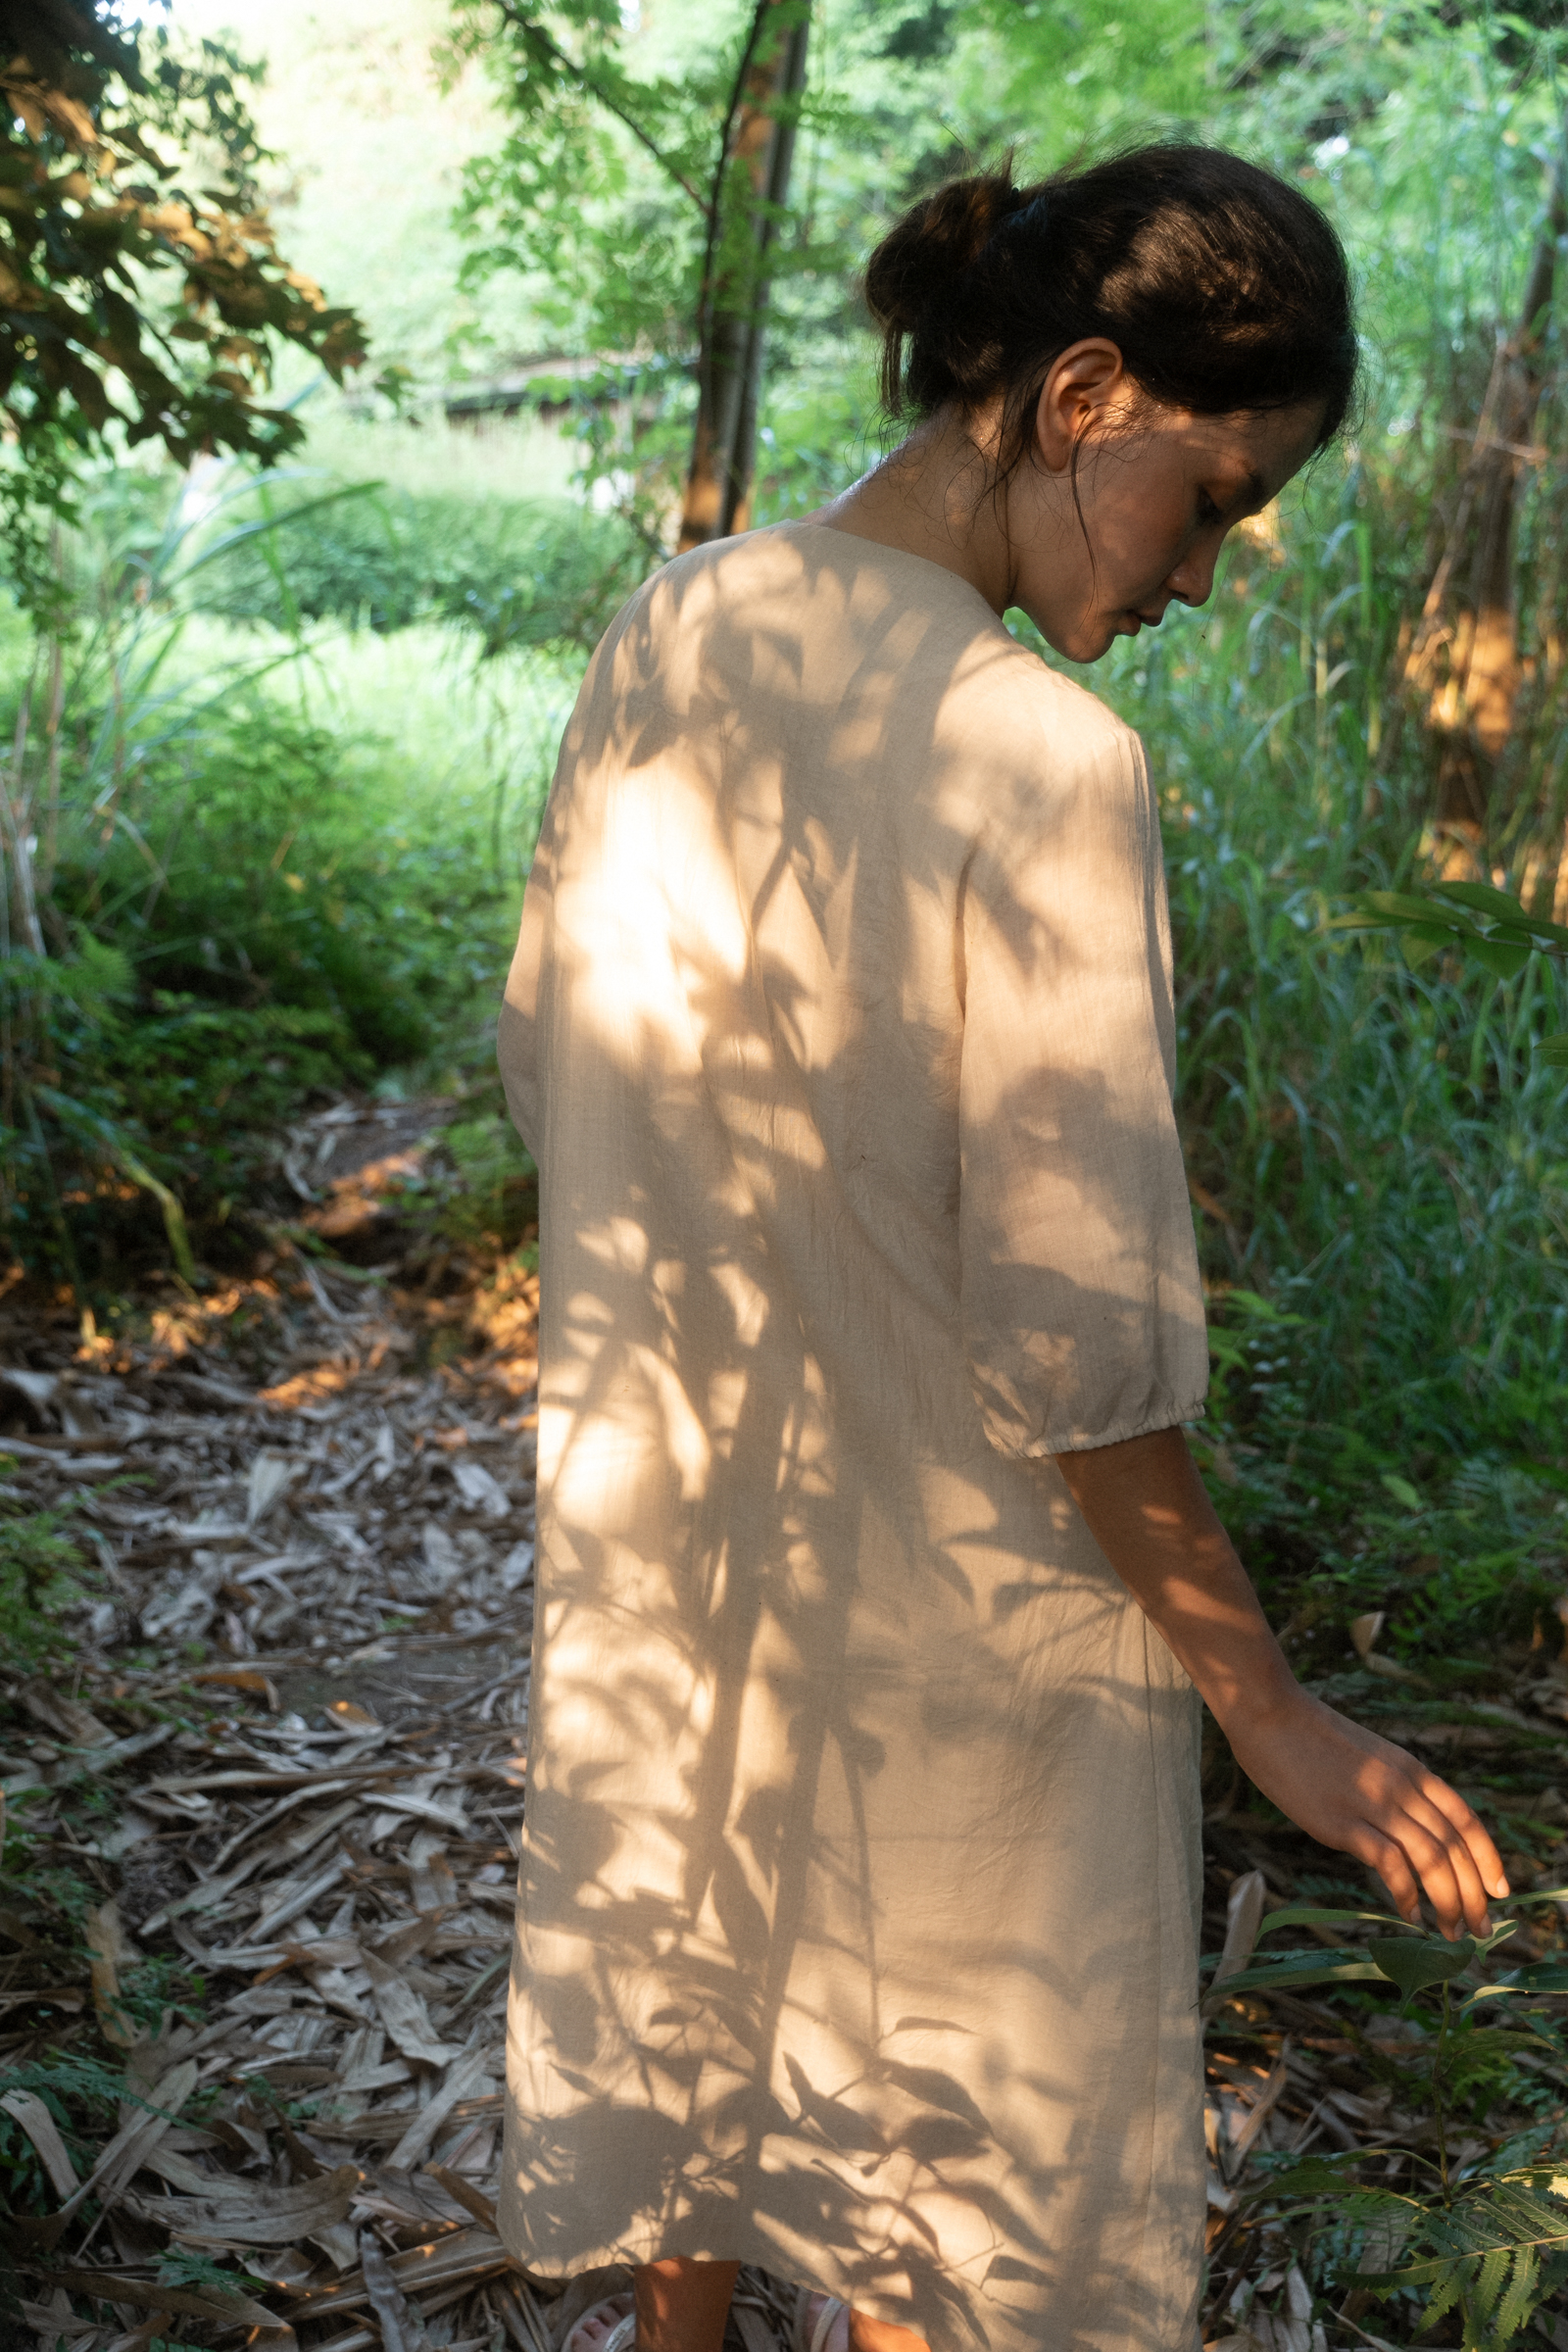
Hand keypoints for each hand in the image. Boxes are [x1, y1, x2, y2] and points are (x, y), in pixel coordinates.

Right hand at [1222, 1687, 1508, 1938]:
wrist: (1269, 1714)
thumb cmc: (1308, 1736)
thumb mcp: (1367, 1756)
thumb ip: (1391, 1789)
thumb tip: (1404, 1830)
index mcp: (1411, 1769)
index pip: (1466, 1819)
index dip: (1489, 1858)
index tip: (1499, 1890)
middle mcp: (1401, 1787)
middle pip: (1455, 1847)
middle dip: (1474, 1895)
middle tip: (1479, 1930)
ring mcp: (1373, 1804)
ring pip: (1432, 1860)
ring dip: (1449, 1902)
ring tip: (1449, 1931)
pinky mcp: (1342, 1822)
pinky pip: (1391, 1864)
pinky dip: (1407, 1894)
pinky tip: (1409, 1914)